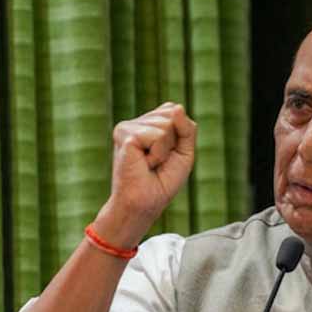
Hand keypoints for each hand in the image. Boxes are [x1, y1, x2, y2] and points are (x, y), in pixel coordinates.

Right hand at [102, 102, 195, 240]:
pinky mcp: (125, 134)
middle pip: (172, 115)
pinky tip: (143, 164)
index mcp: (148, 123)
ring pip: (167, 125)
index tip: (167, 155)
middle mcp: (136, 122)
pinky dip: (158, 154)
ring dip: (165, 151)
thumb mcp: (184, 152)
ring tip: (149, 164)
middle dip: (174, 142)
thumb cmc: (162, 182)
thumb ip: (187, 128)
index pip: (174, 110)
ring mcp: (128, 127)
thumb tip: (177, 108)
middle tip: (157, 162)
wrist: (144, 204)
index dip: (180, 134)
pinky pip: (158, 136)